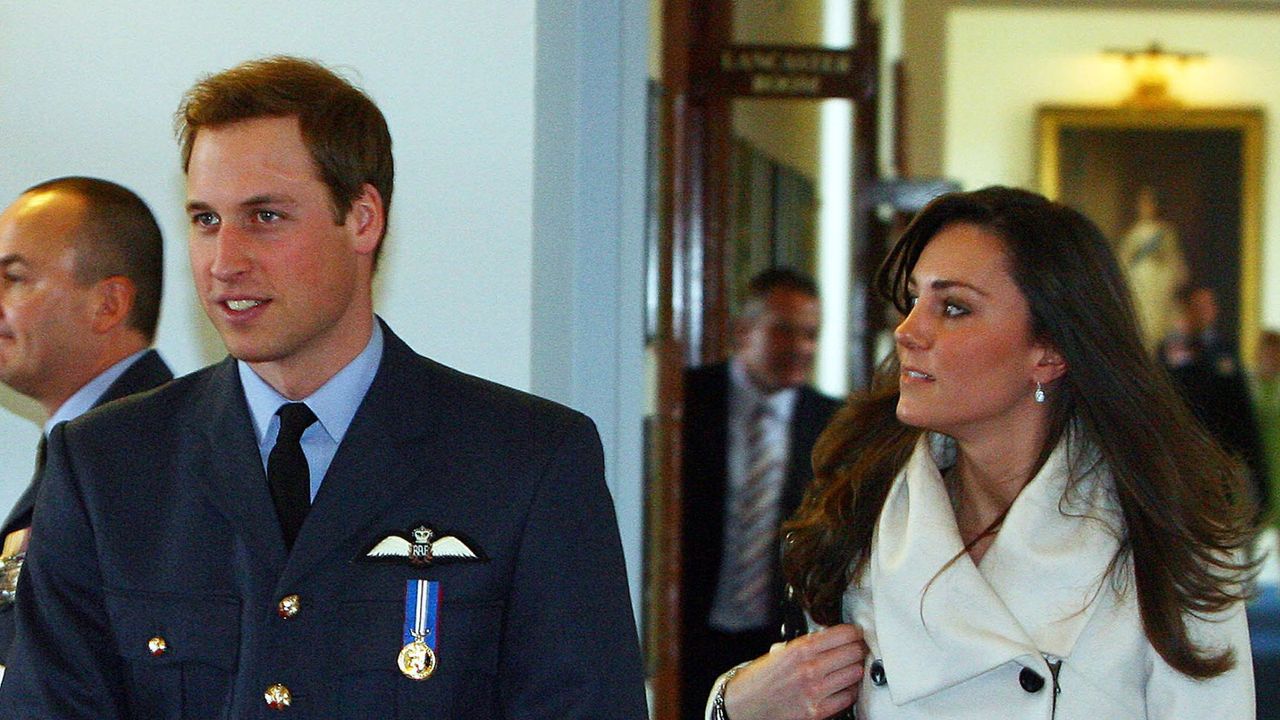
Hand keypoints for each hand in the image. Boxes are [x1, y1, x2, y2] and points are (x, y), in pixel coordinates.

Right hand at [723, 624, 866, 719]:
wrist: (742, 708)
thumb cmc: (757, 681)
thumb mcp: (778, 654)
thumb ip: (803, 646)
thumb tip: (829, 639)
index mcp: (799, 650)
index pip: (842, 634)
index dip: (854, 633)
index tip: (856, 634)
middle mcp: (809, 669)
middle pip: (854, 652)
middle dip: (858, 650)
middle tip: (857, 650)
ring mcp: (815, 691)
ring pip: (855, 673)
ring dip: (855, 670)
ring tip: (850, 668)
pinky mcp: (818, 712)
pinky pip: (848, 697)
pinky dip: (849, 691)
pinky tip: (843, 687)